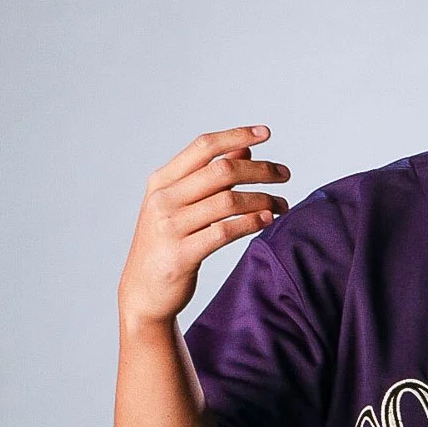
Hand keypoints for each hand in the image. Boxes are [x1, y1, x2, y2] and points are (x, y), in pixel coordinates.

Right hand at [118, 126, 289, 327]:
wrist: (143, 293)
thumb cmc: (167, 245)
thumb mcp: (180, 206)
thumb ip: (209, 178)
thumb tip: (244, 150)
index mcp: (161, 182)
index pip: (203, 146)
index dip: (236, 135)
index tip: (266, 133)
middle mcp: (163, 200)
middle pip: (221, 171)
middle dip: (260, 169)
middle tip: (285, 174)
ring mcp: (170, 227)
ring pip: (228, 201)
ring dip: (263, 199)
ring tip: (282, 205)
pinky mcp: (182, 255)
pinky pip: (225, 232)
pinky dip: (251, 223)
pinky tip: (267, 220)